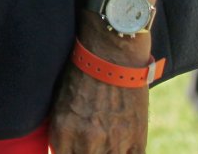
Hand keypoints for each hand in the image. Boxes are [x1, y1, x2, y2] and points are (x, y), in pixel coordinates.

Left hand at [48, 23, 150, 152]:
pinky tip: (120, 147)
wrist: (112, 54)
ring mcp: (113, 142)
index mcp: (63, 131)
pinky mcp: (136, 139)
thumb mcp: (60, 101)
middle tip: (90, 142)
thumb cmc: (82, 72)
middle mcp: (86, 141)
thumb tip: (62, 150)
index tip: (73, 149)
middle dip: (85, 153)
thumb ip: (63, 131)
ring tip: (104, 142)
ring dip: (106, 153)